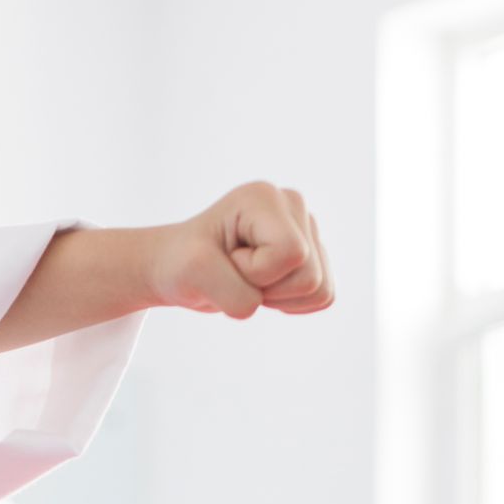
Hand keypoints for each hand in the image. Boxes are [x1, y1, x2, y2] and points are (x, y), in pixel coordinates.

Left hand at [149, 184, 334, 321]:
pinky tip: (264, 288)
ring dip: (277, 297)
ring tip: (248, 278)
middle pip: (309, 277)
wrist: (180, 267)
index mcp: (265, 197)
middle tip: (235, 272)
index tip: (227, 259)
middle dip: (266, 288)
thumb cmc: (183, 263)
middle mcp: (293, 205)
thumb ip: (232, 292)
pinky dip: (290, 305)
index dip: (255, 272)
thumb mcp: (194, 273)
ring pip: (319, 291)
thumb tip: (259, 306)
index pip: (289, 253)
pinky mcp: (313, 254)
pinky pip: (323, 297)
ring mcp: (307, 229)